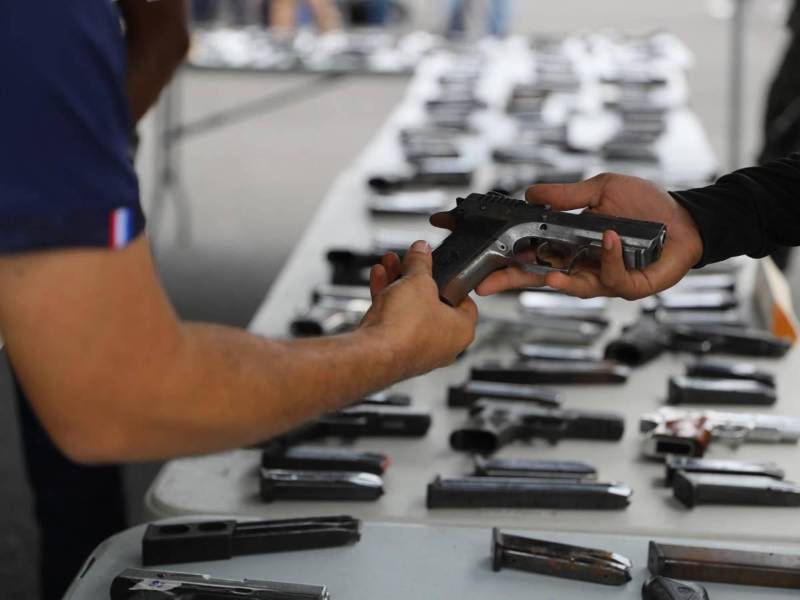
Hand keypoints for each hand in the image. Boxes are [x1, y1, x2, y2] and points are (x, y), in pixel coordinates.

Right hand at [360, 240, 477, 377]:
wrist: (373, 354)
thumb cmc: (406, 328)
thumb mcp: (418, 281)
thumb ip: (420, 262)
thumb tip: (421, 251)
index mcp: (462, 330)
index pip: (464, 300)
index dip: (451, 280)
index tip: (439, 268)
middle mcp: (443, 345)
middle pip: (432, 303)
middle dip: (416, 278)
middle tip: (409, 262)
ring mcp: (418, 350)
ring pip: (410, 311)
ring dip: (398, 285)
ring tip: (390, 265)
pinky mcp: (396, 352)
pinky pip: (394, 321)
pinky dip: (387, 301)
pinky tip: (379, 280)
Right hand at [475, 173, 703, 299]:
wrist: (686, 218)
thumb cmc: (646, 206)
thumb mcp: (600, 191)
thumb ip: (566, 196)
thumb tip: (530, 194)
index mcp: (569, 248)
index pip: (528, 256)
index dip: (502, 260)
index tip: (475, 259)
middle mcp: (581, 268)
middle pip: (539, 279)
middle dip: (513, 282)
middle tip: (487, 285)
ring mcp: (605, 280)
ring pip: (575, 287)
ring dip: (561, 282)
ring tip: (546, 278)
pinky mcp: (632, 286)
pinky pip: (614, 278)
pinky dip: (609, 259)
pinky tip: (607, 239)